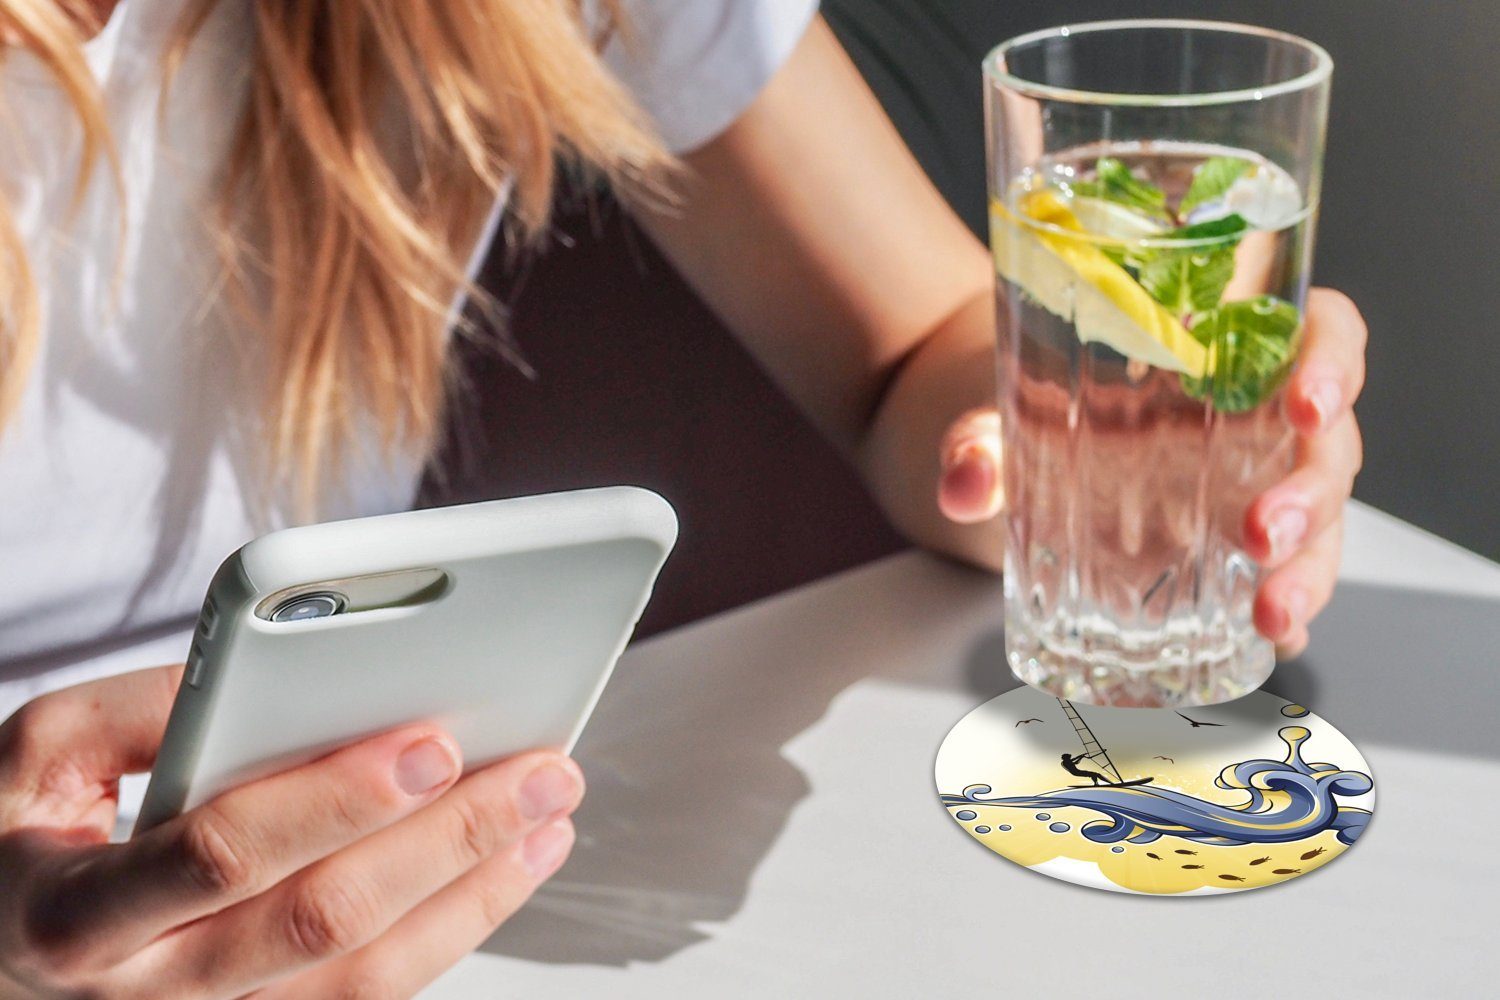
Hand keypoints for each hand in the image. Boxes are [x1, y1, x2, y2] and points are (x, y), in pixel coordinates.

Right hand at [0, 666, 582, 998]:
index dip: (336, 800)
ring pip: (367, 976)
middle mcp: (151, 991)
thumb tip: (279, 673)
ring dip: (476, 892)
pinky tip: (507, 869)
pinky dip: (453, 930)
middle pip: (326, 920)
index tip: (432, 741)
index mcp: (80, 913)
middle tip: (541, 773)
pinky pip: (369, 995)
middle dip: (448, 842)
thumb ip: (143, 709)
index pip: (226, 856)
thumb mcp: (38, 755)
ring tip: (551, 816)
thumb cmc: (18, 840)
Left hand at [936, 287, 1366, 657]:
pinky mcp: (1231, 551)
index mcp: (1224, 352)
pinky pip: (1281, 577)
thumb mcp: (1000, 409)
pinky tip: (1274, 643)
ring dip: (1309, 570)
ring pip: (1320, 522)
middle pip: (1327, 445)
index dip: (1334, 361)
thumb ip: (978, 439)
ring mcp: (1250, 488)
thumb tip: (963, 482)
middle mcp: (1254, 419)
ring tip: (1273, 616)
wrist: (1003, 444)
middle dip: (1311, 495)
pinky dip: (1288, 613)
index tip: (1307, 401)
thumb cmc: (1029, 400)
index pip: (1320, 331)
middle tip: (1265, 534)